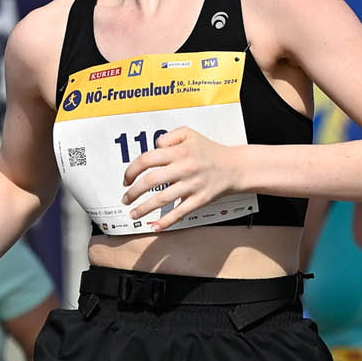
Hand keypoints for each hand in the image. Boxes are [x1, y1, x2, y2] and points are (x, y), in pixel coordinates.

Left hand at [124, 125, 248, 230]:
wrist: (236, 167)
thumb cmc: (210, 151)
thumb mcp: (189, 134)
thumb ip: (167, 137)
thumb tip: (152, 149)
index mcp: (179, 151)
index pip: (146, 160)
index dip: (131, 170)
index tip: (127, 179)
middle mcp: (185, 168)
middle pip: (150, 181)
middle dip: (133, 192)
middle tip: (126, 198)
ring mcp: (192, 185)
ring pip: (162, 199)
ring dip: (143, 209)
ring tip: (133, 214)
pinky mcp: (200, 199)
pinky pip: (180, 212)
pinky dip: (165, 222)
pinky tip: (154, 226)